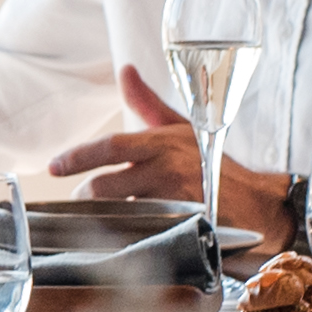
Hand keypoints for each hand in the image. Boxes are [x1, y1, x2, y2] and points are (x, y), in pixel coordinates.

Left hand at [48, 71, 291, 232]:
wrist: (258, 202)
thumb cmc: (214, 165)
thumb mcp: (180, 128)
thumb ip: (146, 102)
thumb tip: (126, 70)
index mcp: (161, 143)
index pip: (111, 147)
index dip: (78, 156)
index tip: (53, 167)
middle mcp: (167, 168)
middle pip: (108, 185)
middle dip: (86, 196)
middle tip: (78, 202)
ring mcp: (176, 199)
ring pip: (121, 211)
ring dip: (103, 218)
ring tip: (95, 222)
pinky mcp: (185, 226)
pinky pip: (144, 233)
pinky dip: (128, 236)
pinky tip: (122, 240)